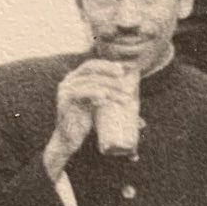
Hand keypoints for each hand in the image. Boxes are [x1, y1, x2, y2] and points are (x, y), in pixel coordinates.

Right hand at [46, 60, 133, 177]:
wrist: (68, 140)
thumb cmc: (85, 125)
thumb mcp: (101, 111)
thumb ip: (116, 112)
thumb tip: (141, 123)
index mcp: (76, 79)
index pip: (91, 65)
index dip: (106, 65)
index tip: (122, 70)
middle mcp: (69, 81)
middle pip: (90, 70)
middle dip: (109, 71)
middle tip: (124, 78)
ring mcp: (65, 91)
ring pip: (90, 83)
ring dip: (109, 88)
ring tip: (124, 96)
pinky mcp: (65, 102)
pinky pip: (80, 94)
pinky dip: (93, 93)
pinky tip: (104, 96)